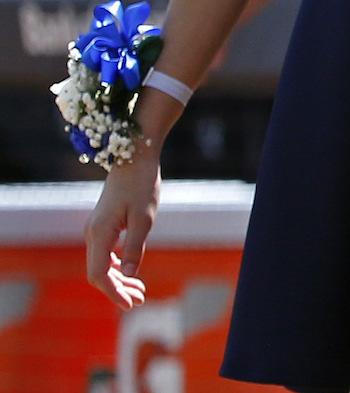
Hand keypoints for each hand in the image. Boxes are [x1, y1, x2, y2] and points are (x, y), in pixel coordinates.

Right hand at [84, 145, 161, 308]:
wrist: (134, 157)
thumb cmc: (142, 184)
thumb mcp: (144, 218)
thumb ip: (134, 247)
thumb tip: (128, 275)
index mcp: (99, 233)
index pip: (99, 274)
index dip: (113, 292)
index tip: (130, 305)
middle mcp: (92, 233)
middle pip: (100, 272)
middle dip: (118, 289)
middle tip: (140, 301)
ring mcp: (96, 229)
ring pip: (102, 264)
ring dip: (119, 280)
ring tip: (139, 292)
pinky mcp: (103, 225)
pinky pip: (105, 253)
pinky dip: (117, 266)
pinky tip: (130, 273)